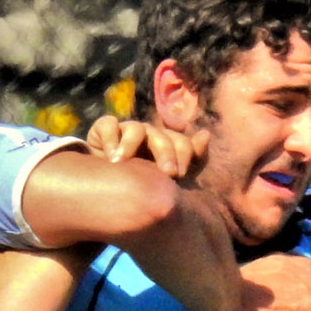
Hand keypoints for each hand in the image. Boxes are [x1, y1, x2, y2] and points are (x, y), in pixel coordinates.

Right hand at [85, 116, 207, 178]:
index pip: (182, 143)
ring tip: (124, 162)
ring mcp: (127, 130)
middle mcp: (150, 135)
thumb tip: (206, 134)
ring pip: (136, 129)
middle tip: (167, 173)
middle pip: (161, 136)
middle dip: (166, 153)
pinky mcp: (104, 129)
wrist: (105, 184)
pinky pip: (108, 125)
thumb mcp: (168, 179)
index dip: (184, 155)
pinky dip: (110, 139)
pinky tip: (110, 158)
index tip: (180, 176)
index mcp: (168, 145)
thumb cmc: (140, 181)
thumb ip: (192, 161)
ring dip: (131, 144)